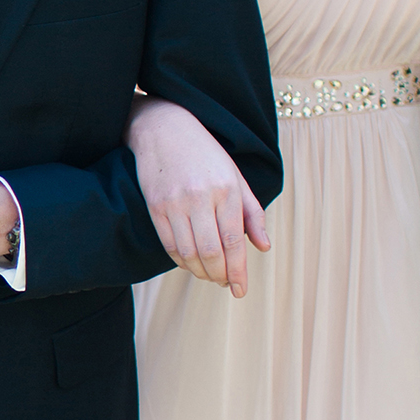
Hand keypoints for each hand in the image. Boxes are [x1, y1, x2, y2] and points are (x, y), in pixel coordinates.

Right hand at [125, 94, 269, 295]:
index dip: (238, 271)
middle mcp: (200, 197)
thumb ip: (253, 213)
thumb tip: (263, 247)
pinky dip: (181, 261)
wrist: (163, 129)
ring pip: (188, 253)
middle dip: (219, 275)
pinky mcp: (155, 206)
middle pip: (210, 252)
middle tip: (224, 283)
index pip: (234, 240)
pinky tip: (190, 262)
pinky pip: (169, 244)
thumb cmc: (206, 154)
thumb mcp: (236, 177)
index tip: (240, 290)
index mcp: (226, 189)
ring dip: (200, 272)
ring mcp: (175, 203)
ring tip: (209, 274)